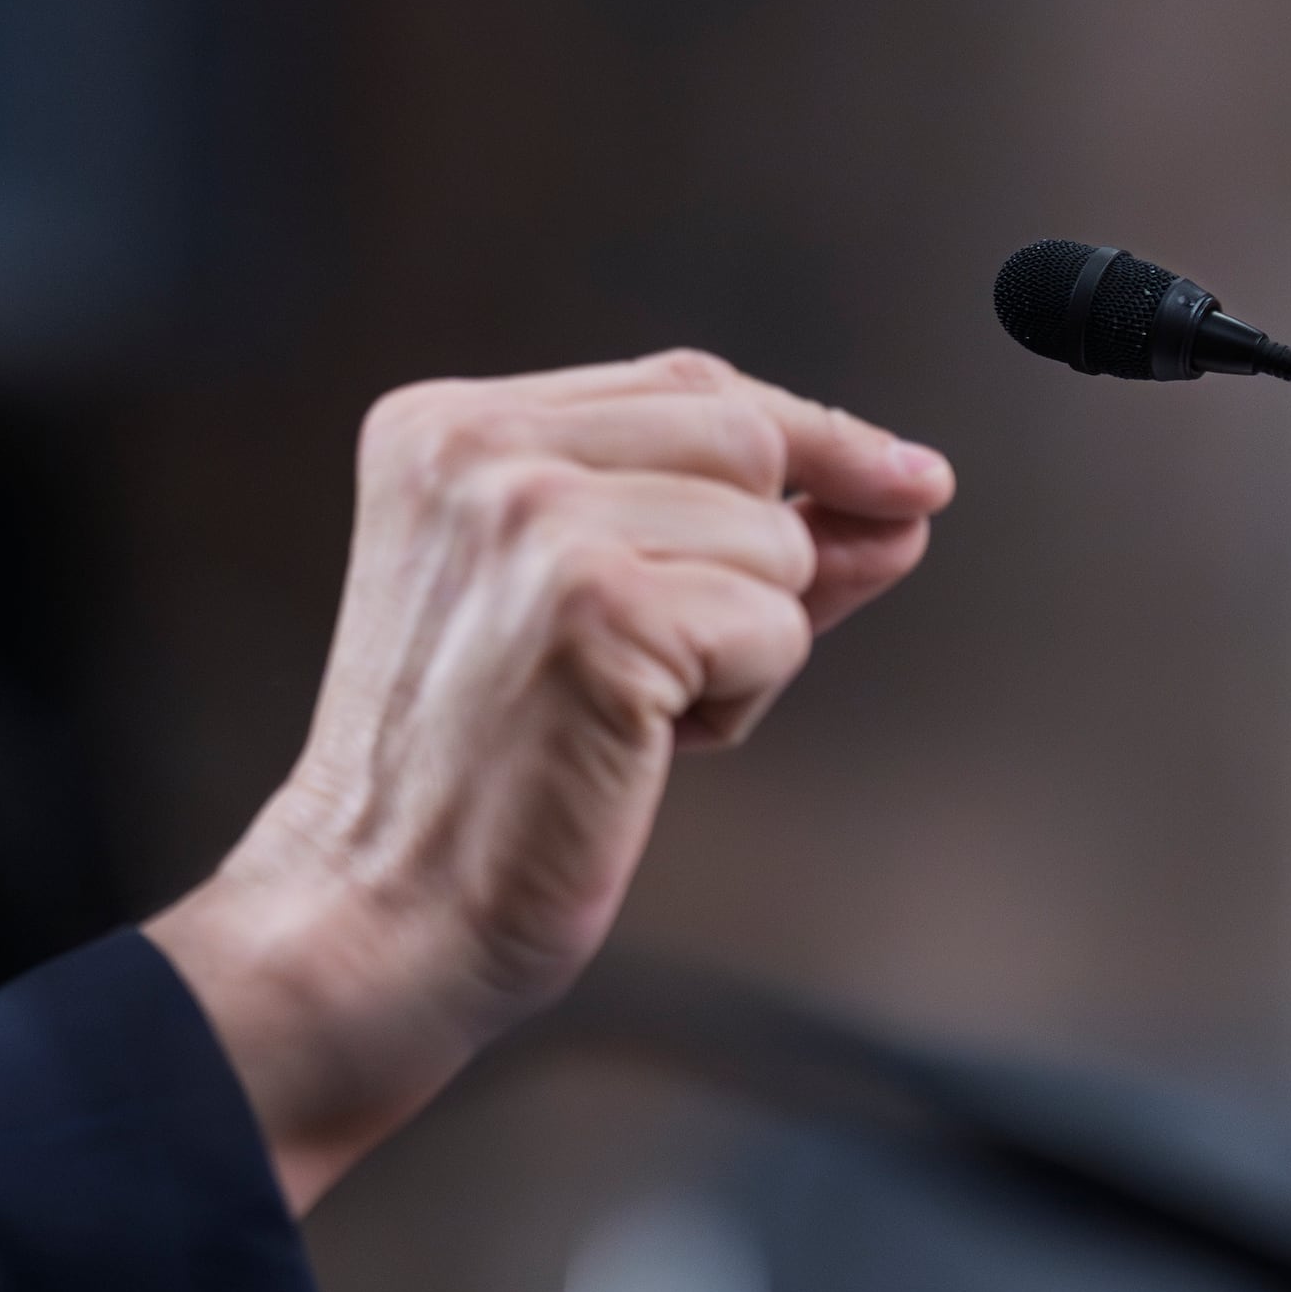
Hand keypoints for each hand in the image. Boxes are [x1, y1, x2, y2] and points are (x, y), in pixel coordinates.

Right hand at [145, 352, 950, 1206]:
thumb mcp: (588, 605)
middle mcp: (479, 449)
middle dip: (771, 556)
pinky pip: (775, 624)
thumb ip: (725, 526)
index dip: (812, 434)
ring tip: (629, 713)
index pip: (685, 383)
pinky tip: (646, 744)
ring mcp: (535, 521)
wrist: (382, 908)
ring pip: (772, 538)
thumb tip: (907, 494)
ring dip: (744, 644)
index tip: (906, 476)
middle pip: (744, 438)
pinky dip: (743, 700)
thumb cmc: (479, 776)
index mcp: (446, 425)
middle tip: (693, 665)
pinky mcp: (598, 608)